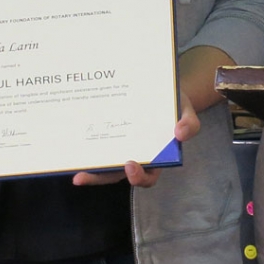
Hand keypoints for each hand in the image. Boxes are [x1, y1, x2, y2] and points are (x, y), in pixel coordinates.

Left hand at [72, 92, 199, 188]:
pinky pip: (97, 142)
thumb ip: (190, 123)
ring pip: (102, 164)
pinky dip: (86, 146)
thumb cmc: (175, 104)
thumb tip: (180, 134)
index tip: (130, 164)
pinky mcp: (108, 130)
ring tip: (74, 171)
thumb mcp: (187, 111)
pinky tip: (74, 142)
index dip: (138, 176)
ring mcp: (119, 144)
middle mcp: (134, 154)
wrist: (163, 85)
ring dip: (88, 170)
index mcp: (155, 156)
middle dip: (100, 178)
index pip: (146, 175)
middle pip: (116, 174)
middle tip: (85, 175)